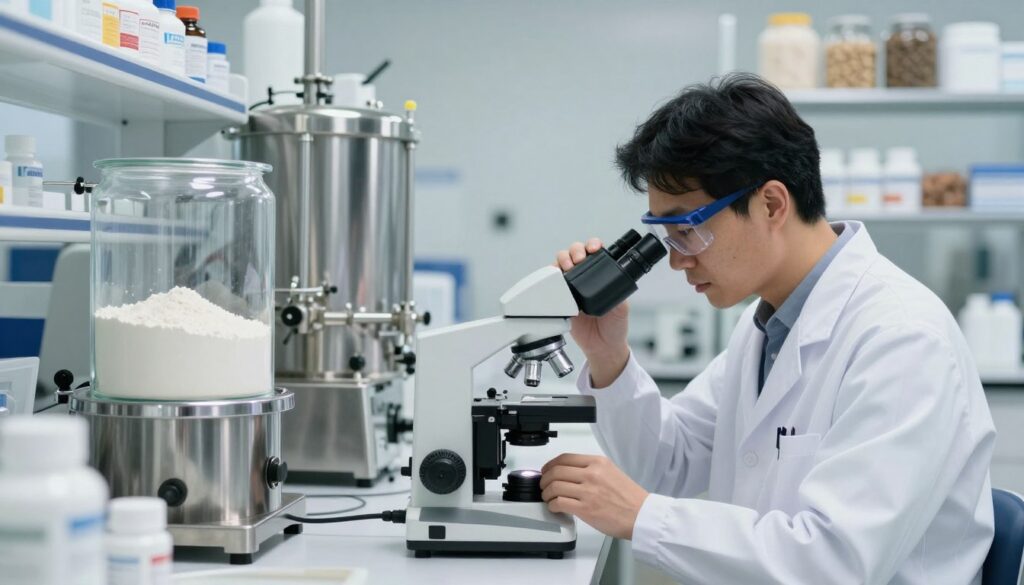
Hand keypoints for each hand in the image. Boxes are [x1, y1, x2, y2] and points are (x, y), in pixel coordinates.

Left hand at [540, 453, 648, 539]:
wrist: (642, 515)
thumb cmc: (630, 498)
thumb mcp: (612, 473)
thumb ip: (592, 470)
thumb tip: (571, 474)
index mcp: (598, 463)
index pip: (565, 458)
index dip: (550, 465)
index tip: (546, 470)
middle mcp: (592, 474)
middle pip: (556, 471)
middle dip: (545, 479)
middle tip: (544, 485)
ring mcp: (588, 491)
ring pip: (554, 487)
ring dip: (547, 493)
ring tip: (548, 498)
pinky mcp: (585, 508)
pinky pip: (559, 503)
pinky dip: (552, 505)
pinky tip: (555, 507)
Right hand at [555, 239, 630, 386]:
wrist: (601, 347)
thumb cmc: (614, 326)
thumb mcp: (621, 308)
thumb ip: (617, 294)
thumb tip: (612, 282)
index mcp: (601, 275)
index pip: (595, 253)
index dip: (592, 245)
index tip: (594, 248)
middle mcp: (585, 278)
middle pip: (575, 253)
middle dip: (575, 250)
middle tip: (578, 259)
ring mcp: (571, 287)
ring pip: (561, 263)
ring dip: (562, 259)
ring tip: (567, 266)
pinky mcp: (559, 299)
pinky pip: (550, 283)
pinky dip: (550, 276)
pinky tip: (555, 277)